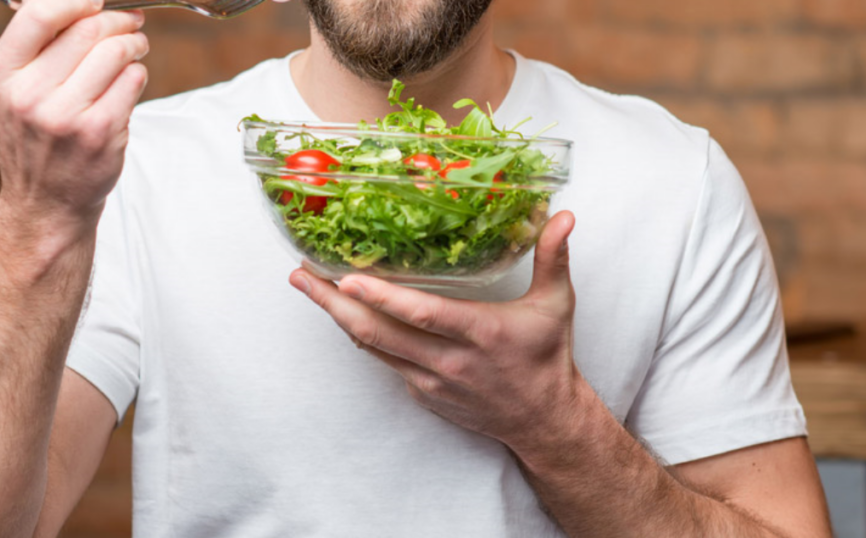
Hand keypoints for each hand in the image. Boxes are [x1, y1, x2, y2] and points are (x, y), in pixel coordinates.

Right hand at [0, 0, 148, 231]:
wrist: (46, 203)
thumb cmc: (36, 141)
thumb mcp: (13, 94)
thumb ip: (36, 50)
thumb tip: (79, 4)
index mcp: (2, 76)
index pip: (39, 15)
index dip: (76, 0)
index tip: (95, 1)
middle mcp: (29, 95)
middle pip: (87, 30)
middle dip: (118, 20)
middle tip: (131, 22)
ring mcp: (66, 116)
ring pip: (115, 52)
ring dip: (134, 43)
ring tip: (136, 46)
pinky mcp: (100, 132)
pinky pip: (132, 81)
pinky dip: (137, 73)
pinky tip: (130, 79)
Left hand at [290, 211, 579, 447]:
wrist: (542, 420)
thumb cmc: (546, 357)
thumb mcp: (556, 305)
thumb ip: (553, 258)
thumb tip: (563, 215)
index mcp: (479, 333)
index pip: (423, 314)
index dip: (382, 298)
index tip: (346, 277)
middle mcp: (448, 361)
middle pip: (377, 333)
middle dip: (333, 303)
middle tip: (301, 275)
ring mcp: (430, 381)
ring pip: (371, 348)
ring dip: (336, 317)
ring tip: (308, 286)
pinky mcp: (421, 393)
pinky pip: (382, 361)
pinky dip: (360, 335)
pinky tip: (342, 311)